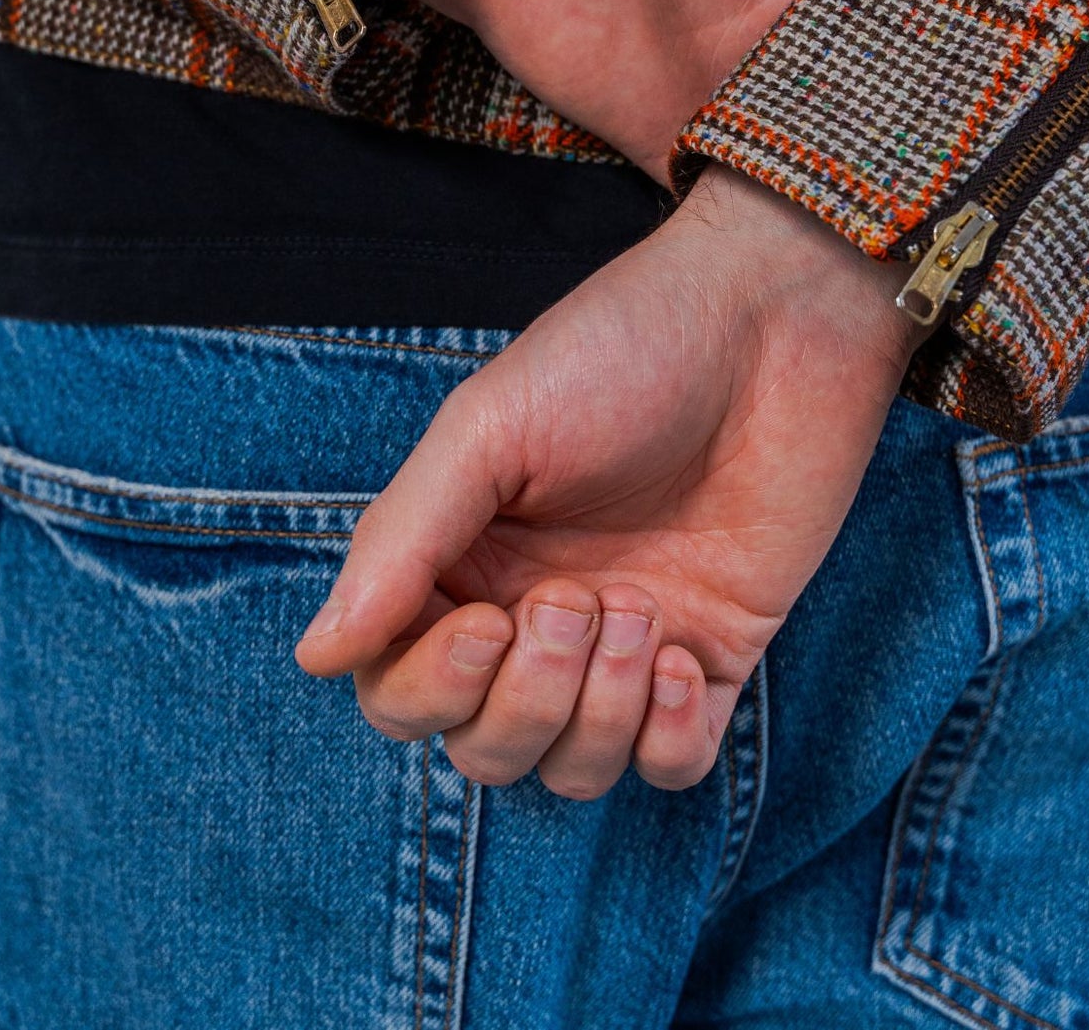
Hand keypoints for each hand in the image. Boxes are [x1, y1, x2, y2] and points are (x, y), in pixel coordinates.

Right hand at [294, 166, 924, 795]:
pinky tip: (682, 657)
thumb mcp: (490, 426)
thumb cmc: (621, 349)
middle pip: (483, 747)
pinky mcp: (714, 656)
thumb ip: (402, 541)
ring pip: (570, 769)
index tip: (489, 621)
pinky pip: (671, 769)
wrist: (771, 319)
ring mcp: (626, 643)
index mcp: (465, 558)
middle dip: (522, 702)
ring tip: (639, 612)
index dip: (431, 687)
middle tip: (575, 601)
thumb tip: (316, 655)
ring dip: (598, 716)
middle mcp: (535, 613)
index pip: (399, 687)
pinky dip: (666, 742)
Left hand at [404, 0, 1065, 177]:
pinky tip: (899, 273)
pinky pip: (774, 202)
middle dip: (1008, 112)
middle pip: (938, 74)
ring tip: (1042, 232)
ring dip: (929, 184)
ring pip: (871, 149)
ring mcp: (768, 85)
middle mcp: (825, 15)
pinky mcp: (702, 143)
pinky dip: (823, 236)